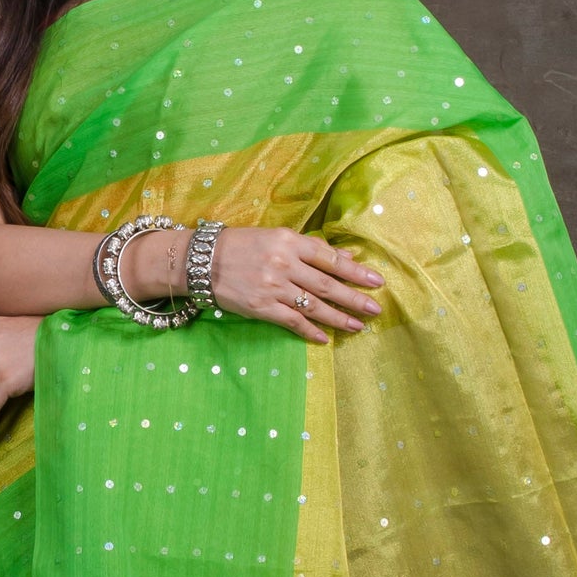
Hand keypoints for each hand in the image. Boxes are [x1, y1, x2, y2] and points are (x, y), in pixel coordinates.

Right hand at [126, 226, 382, 345]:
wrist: (201, 261)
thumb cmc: (240, 245)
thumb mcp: (274, 237)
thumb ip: (306, 248)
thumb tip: (341, 255)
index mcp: (289, 241)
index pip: (329, 257)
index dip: (355, 270)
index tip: (376, 280)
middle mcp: (284, 263)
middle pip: (327, 284)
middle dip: (354, 297)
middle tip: (376, 308)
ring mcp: (273, 287)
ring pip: (314, 305)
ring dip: (338, 317)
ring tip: (358, 325)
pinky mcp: (262, 307)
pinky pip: (292, 321)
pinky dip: (310, 331)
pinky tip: (324, 339)